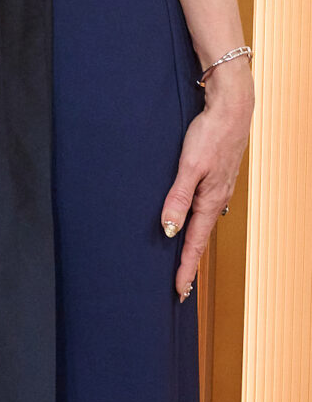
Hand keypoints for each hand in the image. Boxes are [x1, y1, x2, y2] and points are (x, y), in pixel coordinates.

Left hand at [160, 63, 253, 299]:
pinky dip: (197, 222)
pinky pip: (205, 207)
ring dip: (194, 242)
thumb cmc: (209, 135)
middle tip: (181, 286)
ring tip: (184, 260)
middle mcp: (217, 199)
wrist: (232, 109)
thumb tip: (170, 230)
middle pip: (201, 237)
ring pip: (203, 223)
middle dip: (190, 262)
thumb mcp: (189, 166)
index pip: (194, 243)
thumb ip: (178, 197)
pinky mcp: (218, 177)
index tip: (179, 292)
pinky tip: (192, 220)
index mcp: (209, 201)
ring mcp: (219, 188)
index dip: (185, 267)